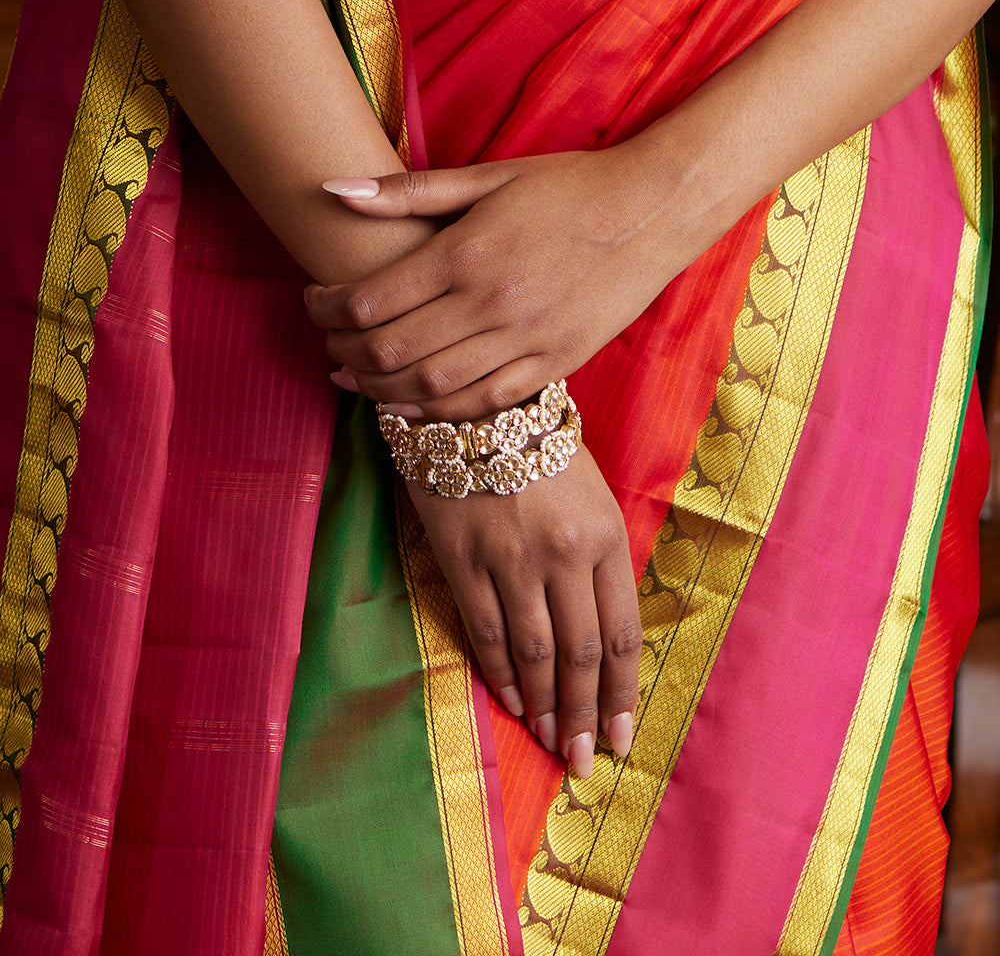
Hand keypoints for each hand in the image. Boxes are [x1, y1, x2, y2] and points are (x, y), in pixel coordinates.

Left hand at [304, 146, 690, 419]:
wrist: (652, 211)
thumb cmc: (568, 187)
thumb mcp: (489, 176)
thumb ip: (409, 190)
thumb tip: (334, 191)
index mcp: (467, 252)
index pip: (370, 300)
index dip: (327, 309)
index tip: (315, 302)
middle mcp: (490, 304)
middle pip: (390, 351)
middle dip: (343, 352)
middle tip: (326, 343)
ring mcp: (524, 340)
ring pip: (429, 387)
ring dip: (378, 390)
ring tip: (353, 378)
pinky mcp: (553, 363)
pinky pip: (482, 403)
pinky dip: (436, 411)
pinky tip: (408, 403)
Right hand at [407, 444, 639, 776]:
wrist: (475, 408)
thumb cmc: (542, 453)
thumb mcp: (593, 498)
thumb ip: (601, 562)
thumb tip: (605, 639)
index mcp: (603, 536)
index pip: (619, 634)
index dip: (622, 694)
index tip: (624, 736)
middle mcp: (562, 553)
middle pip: (580, 654)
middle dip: (586, 715)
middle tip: (586, 759)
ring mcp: (509, 558)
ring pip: (534, 652)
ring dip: (545, 706)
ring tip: (552, 742)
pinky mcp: (462, 559)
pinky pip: (486, 630)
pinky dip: (500, 673)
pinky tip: (512, 702)